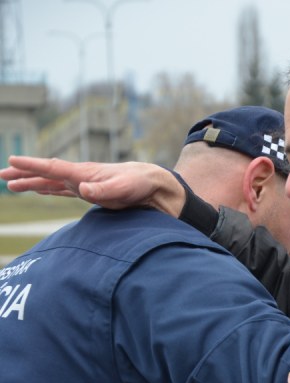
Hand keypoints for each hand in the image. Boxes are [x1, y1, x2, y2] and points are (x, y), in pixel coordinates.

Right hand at [0, 156, 185, 216]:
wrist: (153, 186)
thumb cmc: (140, 184)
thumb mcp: (124, 188)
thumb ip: (104, 189)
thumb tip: (82, 188)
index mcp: (84, 172)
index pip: (52, 168)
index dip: (32, 166)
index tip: (12, 162)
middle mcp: (79, 176)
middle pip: (45, 175)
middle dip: (23, 175)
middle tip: (1, 176)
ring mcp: (82, 184)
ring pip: (49, 183)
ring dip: (30, 184)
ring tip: (9, 185)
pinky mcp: (88, 193)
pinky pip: (60, 191)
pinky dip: (45, 190)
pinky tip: (35, 191)